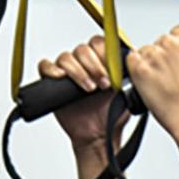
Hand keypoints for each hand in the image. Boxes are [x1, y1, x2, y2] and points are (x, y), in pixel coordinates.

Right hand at [37, 35, 124, 150]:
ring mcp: (68, 72)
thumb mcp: (127, 92)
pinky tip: (62, 77)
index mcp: (101, 62)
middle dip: (94, 65)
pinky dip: (52, 69)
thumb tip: (133, 58)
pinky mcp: (52, 82)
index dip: (104, 53)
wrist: (98, 135)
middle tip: (103, 82)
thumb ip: (129, 75)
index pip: (98, 43)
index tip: (111, 70)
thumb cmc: (112, 114)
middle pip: (82, 49)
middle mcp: (84, 64)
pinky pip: (45, 66)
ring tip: (89, 88)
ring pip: (66, 57)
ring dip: (78, 72)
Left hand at [125, 26, 178, 140]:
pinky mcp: (140, 69)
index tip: (175, 54)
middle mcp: (174, 45)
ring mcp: (156, 56)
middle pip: (161, 41)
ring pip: (145, 50)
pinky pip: (131, 59)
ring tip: (157, 81)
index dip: (176, 44)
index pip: (178, 31)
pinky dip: (134, 68)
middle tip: (167, 73)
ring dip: (149, 62)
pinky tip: (144, 79)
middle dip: (162, 55)